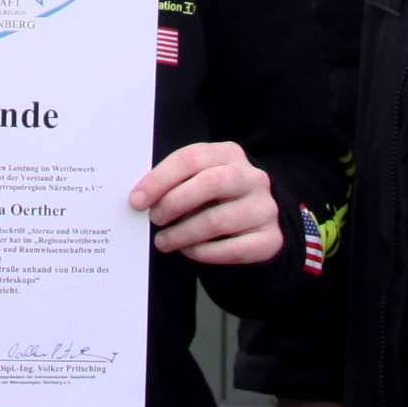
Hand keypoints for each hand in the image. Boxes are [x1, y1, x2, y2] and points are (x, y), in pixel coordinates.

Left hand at [129, 140, 280, 262]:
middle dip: (174, 202)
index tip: (137, 199)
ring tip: (163, 241)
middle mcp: (253, 178)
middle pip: (211, 183)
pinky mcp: (271, 238)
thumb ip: (177, 182)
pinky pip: (232, 249)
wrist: (258, 222)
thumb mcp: (200, 180)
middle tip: (154, 218)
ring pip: (218, 221)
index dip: (160, 178)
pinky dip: (204, 253)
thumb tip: (141, 198)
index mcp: (230, 154)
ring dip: (183, 234)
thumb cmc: (217, 198)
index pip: (192, 157)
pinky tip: (188, 251)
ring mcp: (265, 208)